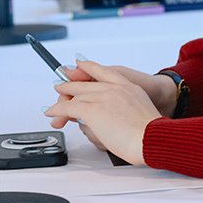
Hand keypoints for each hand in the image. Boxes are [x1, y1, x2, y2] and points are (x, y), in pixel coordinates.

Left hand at [47, 62, 177, 127]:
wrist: (150, 138)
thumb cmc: (150, 134)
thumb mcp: (140, 114)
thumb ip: (125, 109)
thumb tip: (111, 118)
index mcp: (129, 87)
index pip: (105, 72)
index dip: (90, 68)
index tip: (81, 64)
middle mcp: (115, 88)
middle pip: (86, 84)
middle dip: (70, 86)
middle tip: (61, 87)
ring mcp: (103, 97)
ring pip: (76, 97)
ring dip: (63, 103)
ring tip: (53, 108)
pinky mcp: (92, 110)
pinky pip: (68, 108)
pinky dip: (57, 110)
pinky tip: (51, 112)